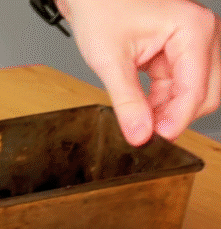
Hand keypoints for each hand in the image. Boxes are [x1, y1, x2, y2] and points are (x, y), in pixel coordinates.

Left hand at [58, 0, 220, 145]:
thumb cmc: (100, 9)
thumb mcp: (109, 60)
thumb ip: (127, 101)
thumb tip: (140, 134)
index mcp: (192, 30)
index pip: (195, 89)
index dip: (176, 120)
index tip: (155, 140)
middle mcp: (201, 34)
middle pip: (205, 93)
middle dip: (175, 116)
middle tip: (145, 133)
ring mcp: (193, 43)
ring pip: (193, 92)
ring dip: (168, 110)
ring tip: (138, 120)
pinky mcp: (180, 51)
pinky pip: (179, 86)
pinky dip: (162, 101)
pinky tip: (141, 109)